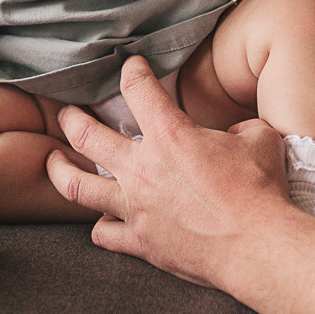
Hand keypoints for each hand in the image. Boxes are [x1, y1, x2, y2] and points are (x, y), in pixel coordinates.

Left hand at [41, 56, 297, 287]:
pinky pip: (104, 234)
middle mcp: (142, 169)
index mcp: (170, 135)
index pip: (137, 89)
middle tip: (66, 113)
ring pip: (77, 187)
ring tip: (53, 162)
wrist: (257, 247)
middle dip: (71, 119)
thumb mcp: (260, 140)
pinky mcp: (141, 242)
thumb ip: (240, 129)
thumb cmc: (260, 190)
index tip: (130, 66)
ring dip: (61, 171)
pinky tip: (102, 222)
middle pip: (86, 136)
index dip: (131, 71)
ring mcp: (136, 208)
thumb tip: (233, 134)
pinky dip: (100, 227)